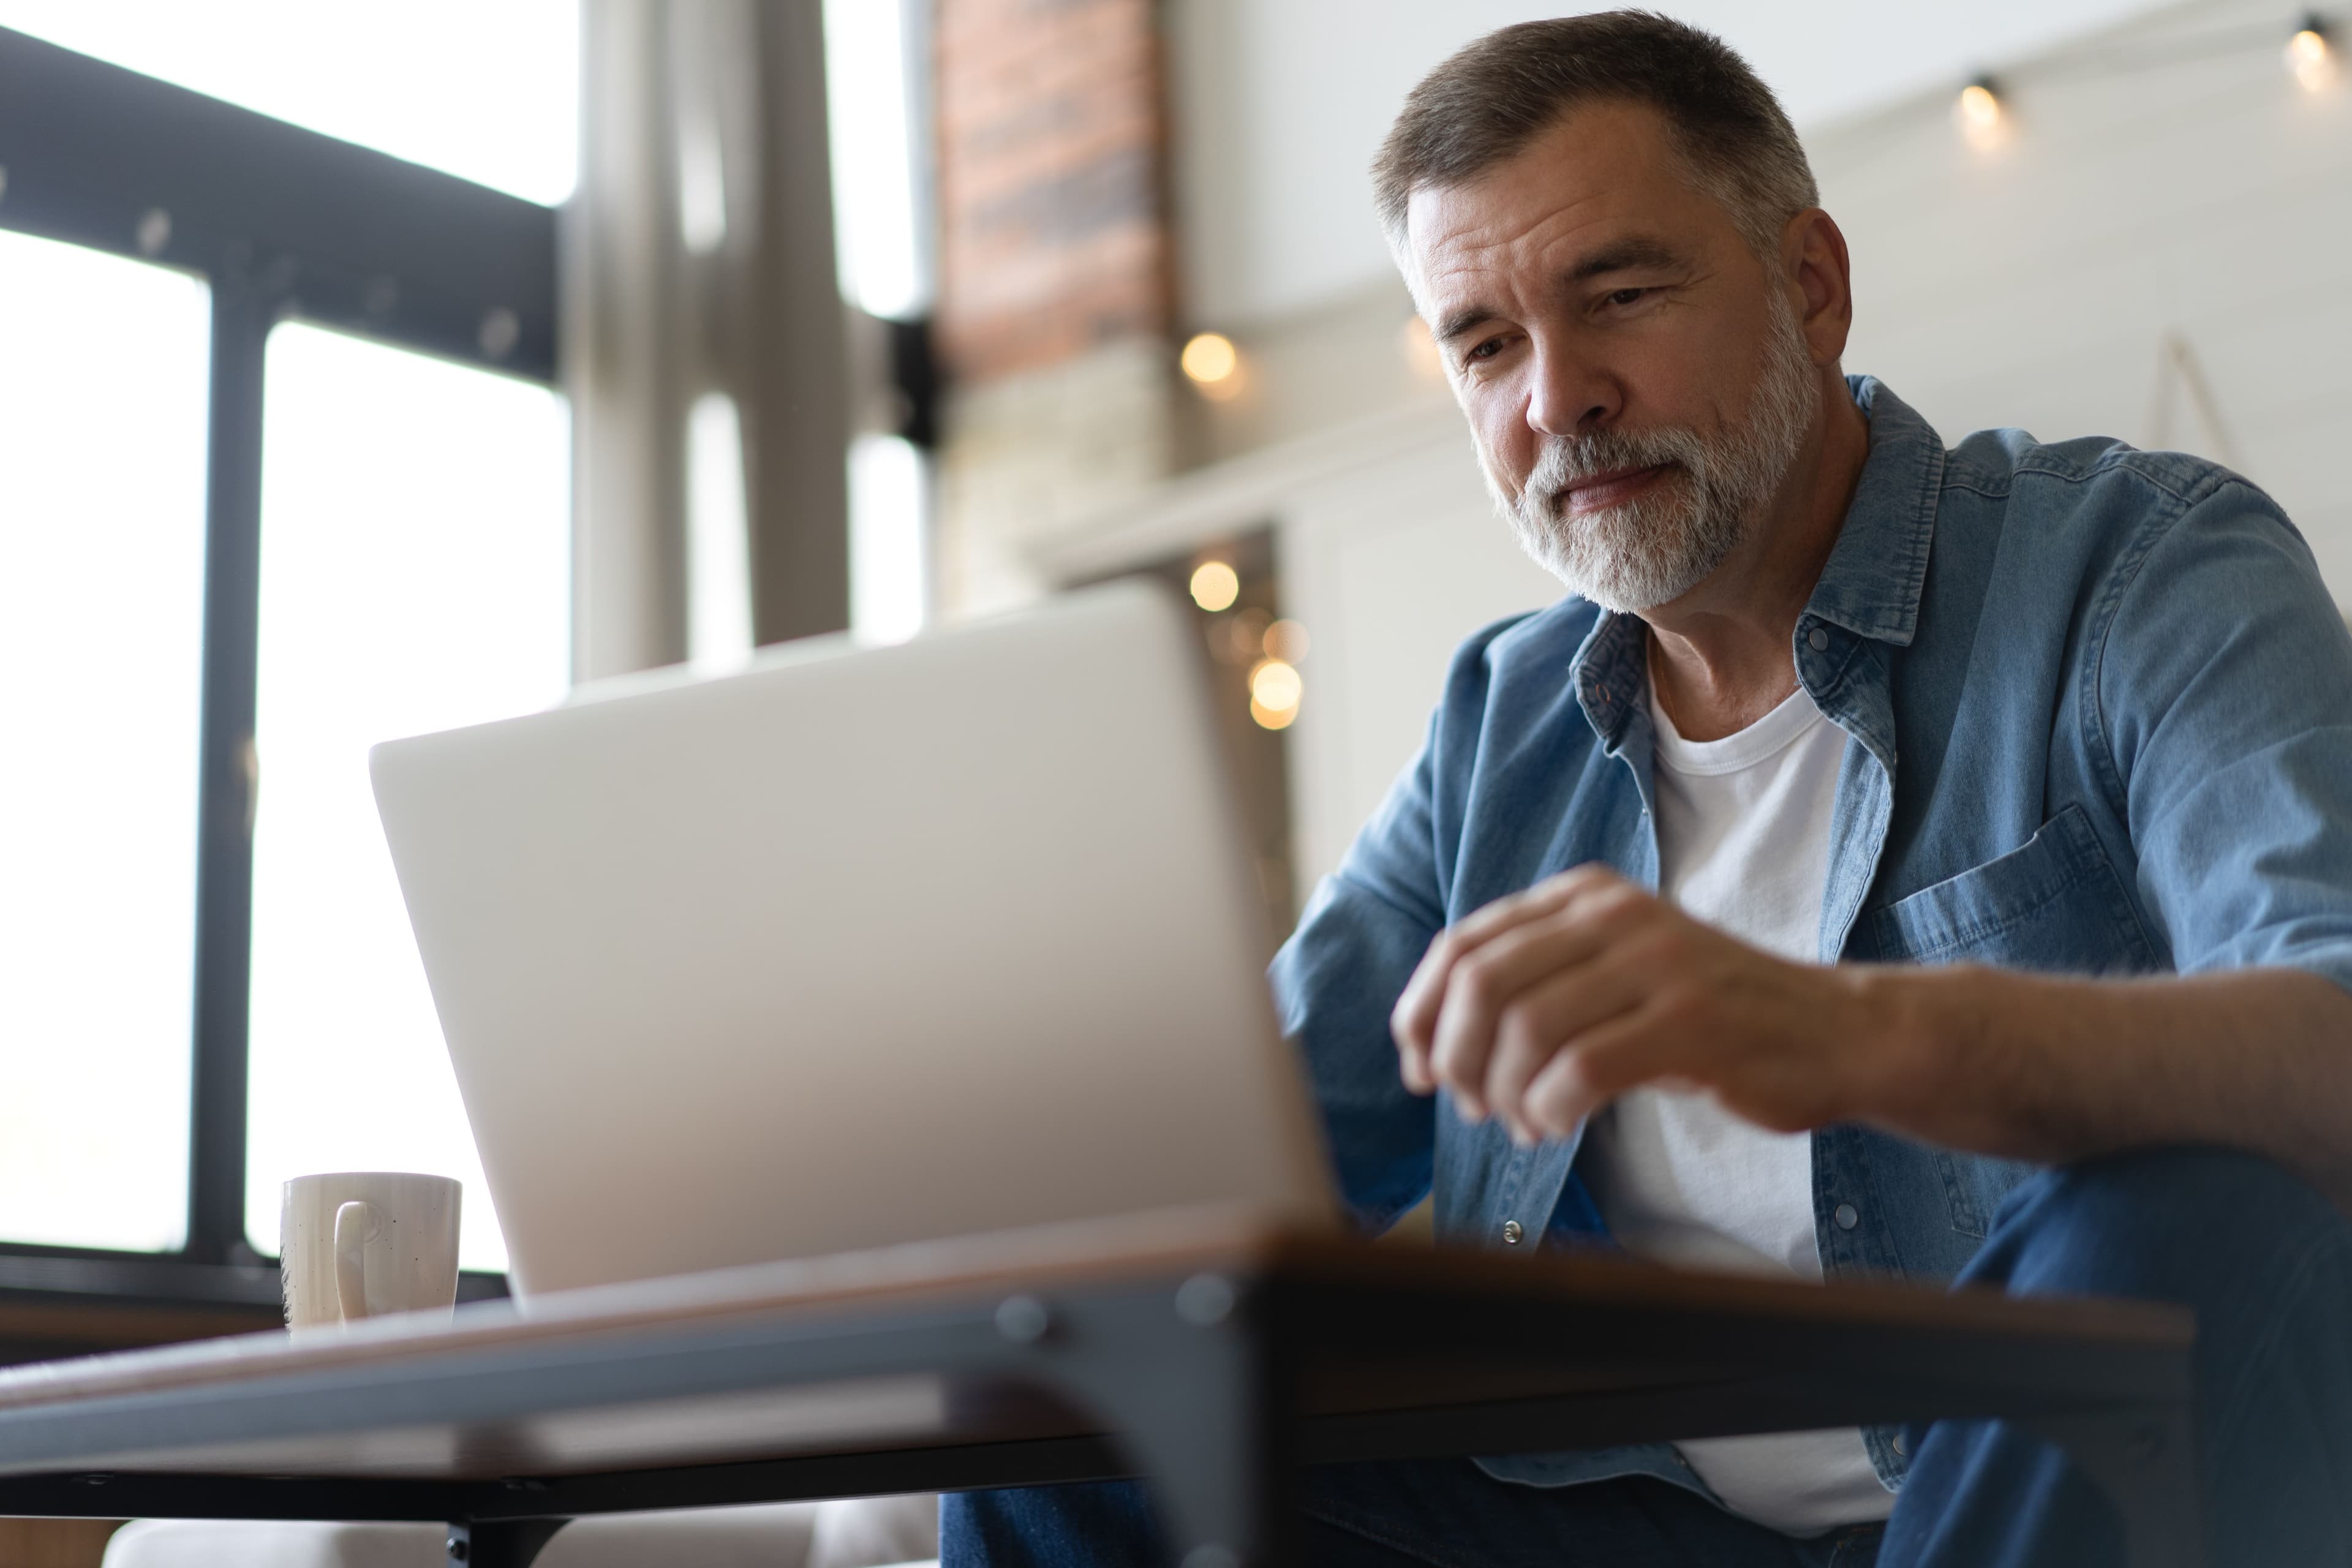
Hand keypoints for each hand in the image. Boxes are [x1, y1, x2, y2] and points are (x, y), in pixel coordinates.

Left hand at [1389, 865, 1901, 1144]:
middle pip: (1482, 984)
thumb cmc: (1710, 1018)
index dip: (1421, 1012)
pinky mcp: (1690, 1023)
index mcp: (1586, 897)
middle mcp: (1615, 917)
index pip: (1463, 945)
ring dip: (1505, 1093)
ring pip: (1526, 1030)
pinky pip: (1581, 1070)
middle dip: (1455, 1056)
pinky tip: (1556, 1127)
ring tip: (1522, 1122)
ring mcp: (1657, 964)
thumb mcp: (1617, 972)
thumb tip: (1431, 1037)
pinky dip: (1549, 1109)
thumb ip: (1537, 982)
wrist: (1835, 1033)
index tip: (1419, 1068)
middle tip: (1469, 1104)